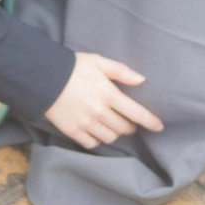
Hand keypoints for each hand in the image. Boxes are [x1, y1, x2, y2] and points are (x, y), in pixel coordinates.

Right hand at [44, 52, 163, 148]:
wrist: (44, 76)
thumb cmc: (74, 66)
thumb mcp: (99, 61)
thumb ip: (121, 71)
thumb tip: (141, 80)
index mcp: (108, 93)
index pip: (135, 112)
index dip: (150, 121)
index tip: (159, 127)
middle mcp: (99, 111)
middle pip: (124, 127)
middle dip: (130, 125)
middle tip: (128, 119)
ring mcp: (86, 123)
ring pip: (110, 137)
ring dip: (115, 133)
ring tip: (112, 124)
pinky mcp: (73, 131)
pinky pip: (92, 143)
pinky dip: (97, 139)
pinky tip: (96, 130)